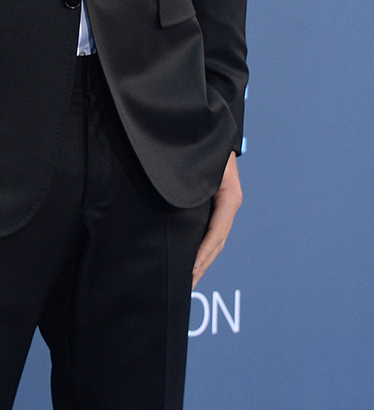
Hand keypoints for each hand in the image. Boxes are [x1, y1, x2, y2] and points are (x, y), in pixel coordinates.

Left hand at [192, 152, 240, 287]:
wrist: (211, 124)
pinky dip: (202, 246)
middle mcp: (229, 202)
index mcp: (229, 196)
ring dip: (203, 259)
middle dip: (202, 264)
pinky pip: (210, 228)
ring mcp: (224, 203)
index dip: (203, 254)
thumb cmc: (208, 141)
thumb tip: (180, 196)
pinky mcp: (215, 201)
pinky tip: (191, 257)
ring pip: (215, 238)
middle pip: (217, 241)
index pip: (217, 233)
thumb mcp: (206, 161)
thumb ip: (194, 179)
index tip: (190, 271)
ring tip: (189, 279)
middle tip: (186, 285)